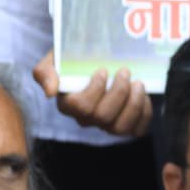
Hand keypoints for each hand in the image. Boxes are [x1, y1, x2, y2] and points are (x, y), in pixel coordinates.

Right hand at [33, 51, 152, 137]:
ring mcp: (106, 125)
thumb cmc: (73, 60)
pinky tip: (144, 96)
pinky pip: (137, 130)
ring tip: (138, 84)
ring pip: (120, 127)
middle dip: (118, 93)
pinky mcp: (126, 126)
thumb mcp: (54, 60)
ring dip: (134, 104)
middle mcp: (87, 119)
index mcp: (68, 105)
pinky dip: (144, 114)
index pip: (81, 106)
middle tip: (125, 72)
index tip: (102, 70)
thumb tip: (50, 92)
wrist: (94, 61)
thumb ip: (44, 72)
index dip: (95, 90)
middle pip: (103, 117)